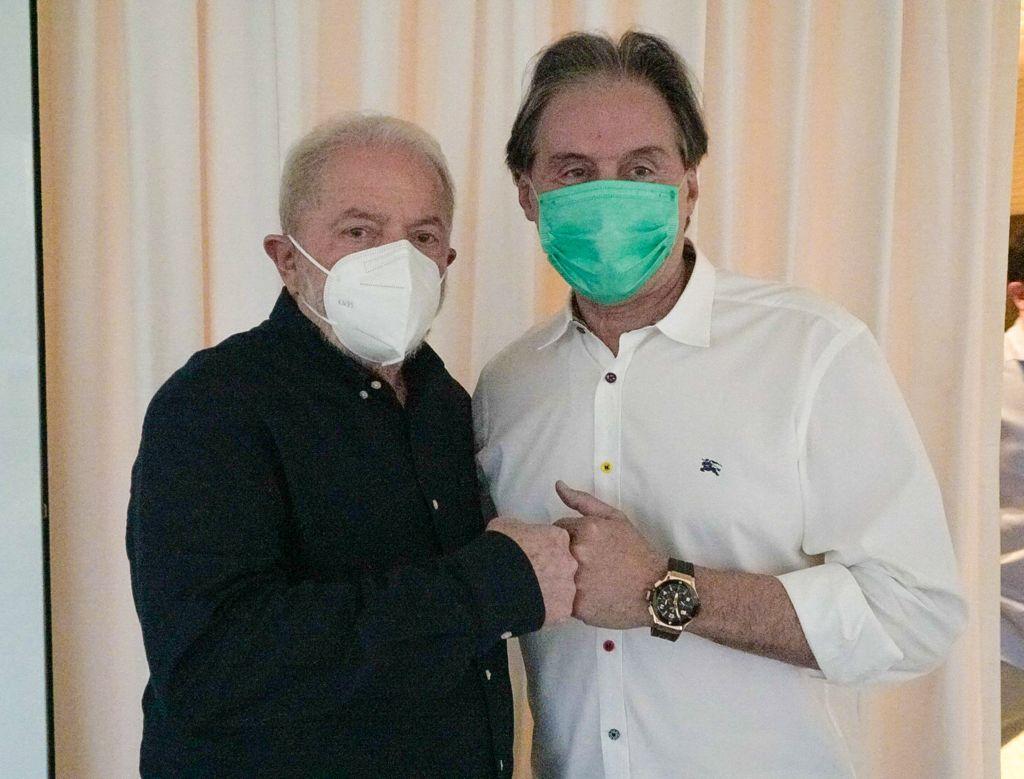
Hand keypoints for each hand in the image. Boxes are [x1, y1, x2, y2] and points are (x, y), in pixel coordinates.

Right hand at [486, 517, 576, 626]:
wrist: (492, 583)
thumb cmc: (498, 552)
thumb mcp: (506, 526)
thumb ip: (522, 529)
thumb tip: (519, 535)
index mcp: (558, 537)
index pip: (558, 542)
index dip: (544, 550)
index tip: (533, 556)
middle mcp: (569, 561)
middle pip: (564, 565)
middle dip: (550, 570)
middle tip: (531, 576)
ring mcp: (568, 587)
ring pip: (562, 589)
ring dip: (549, 591)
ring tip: (528, 595)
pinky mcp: (563, 610)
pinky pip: (557, 610)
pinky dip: (546, 610)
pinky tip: (530, 608)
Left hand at [553, 481, 665, 629]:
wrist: (658, 588)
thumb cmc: (636, 552)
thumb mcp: (615, 519)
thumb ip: (583, 501)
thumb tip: (558, 485)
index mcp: (586, 530)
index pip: (556, 530)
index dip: (568, 538)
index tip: (583, 547)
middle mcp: (578, 554)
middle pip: (553, 554)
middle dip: (564, 557)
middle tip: (586, 565)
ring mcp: (577, 582)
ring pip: (555, 577)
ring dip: (565, 578)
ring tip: (588, 581)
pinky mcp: (578, 607)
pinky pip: (562, 599)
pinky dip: (572, 598)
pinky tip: (590, 596)